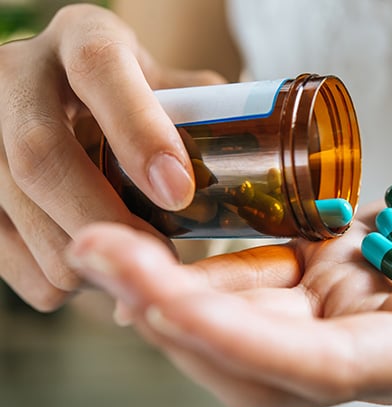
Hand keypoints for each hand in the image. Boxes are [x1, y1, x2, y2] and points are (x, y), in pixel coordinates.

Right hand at [0, 4, 222, 309]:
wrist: (71, 101)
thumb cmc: (141, 103)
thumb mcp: (175, 91)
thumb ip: (211, 120)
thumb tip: (260, 177)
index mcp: (83, 38)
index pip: (101, 70)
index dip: (139, 133)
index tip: (178, 192)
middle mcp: (18, 73)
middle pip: (42, 155)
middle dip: (105, 219)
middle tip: (158, 259)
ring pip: (16, 208)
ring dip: (84, 255)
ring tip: (132, 266)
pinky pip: (1, 251)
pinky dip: (54, 278)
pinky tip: (93, 272)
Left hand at [66, 166, 391, 406]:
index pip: (326, 369)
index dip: (245, 342)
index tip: (161, 302)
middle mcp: (377, 346)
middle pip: (259, 352)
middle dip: (174, 311)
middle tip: (96, 251)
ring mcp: (351, 309)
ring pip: (245, 319)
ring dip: (172, 285)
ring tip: (103, 239)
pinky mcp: (338, 270)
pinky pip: (260, 276)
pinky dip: (210, 260)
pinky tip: (163, 229)